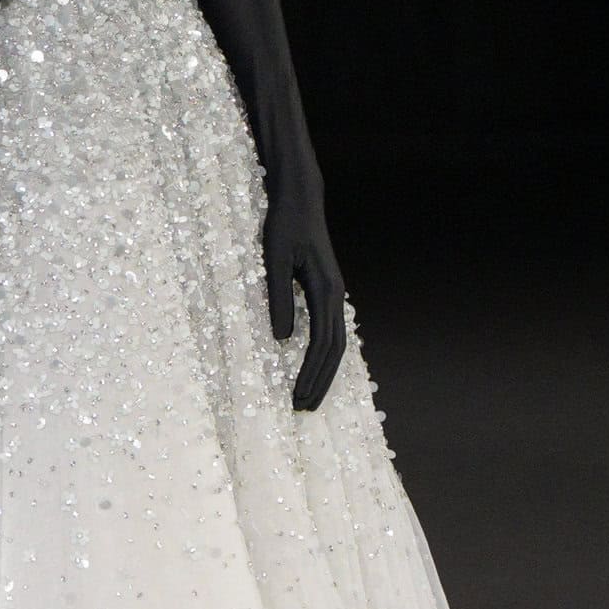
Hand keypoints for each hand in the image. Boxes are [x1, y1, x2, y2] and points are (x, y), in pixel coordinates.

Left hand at [262, 182, 346, 412]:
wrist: (299, 200)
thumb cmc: (283, 226)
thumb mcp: (272, 260)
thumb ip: (278, 298)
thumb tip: (281, 340)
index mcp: (325, 290)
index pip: (321, 344)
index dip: (311, 373)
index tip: (297, 397)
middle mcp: (335, 295)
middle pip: (334, 350)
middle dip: (320, 381)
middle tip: (302, 409)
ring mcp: (333, 293)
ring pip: (335, 342)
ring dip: (323, 371)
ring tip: (308, 396)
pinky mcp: (325, 291)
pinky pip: (330, 331)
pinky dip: (323, 354)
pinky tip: (313, 367)